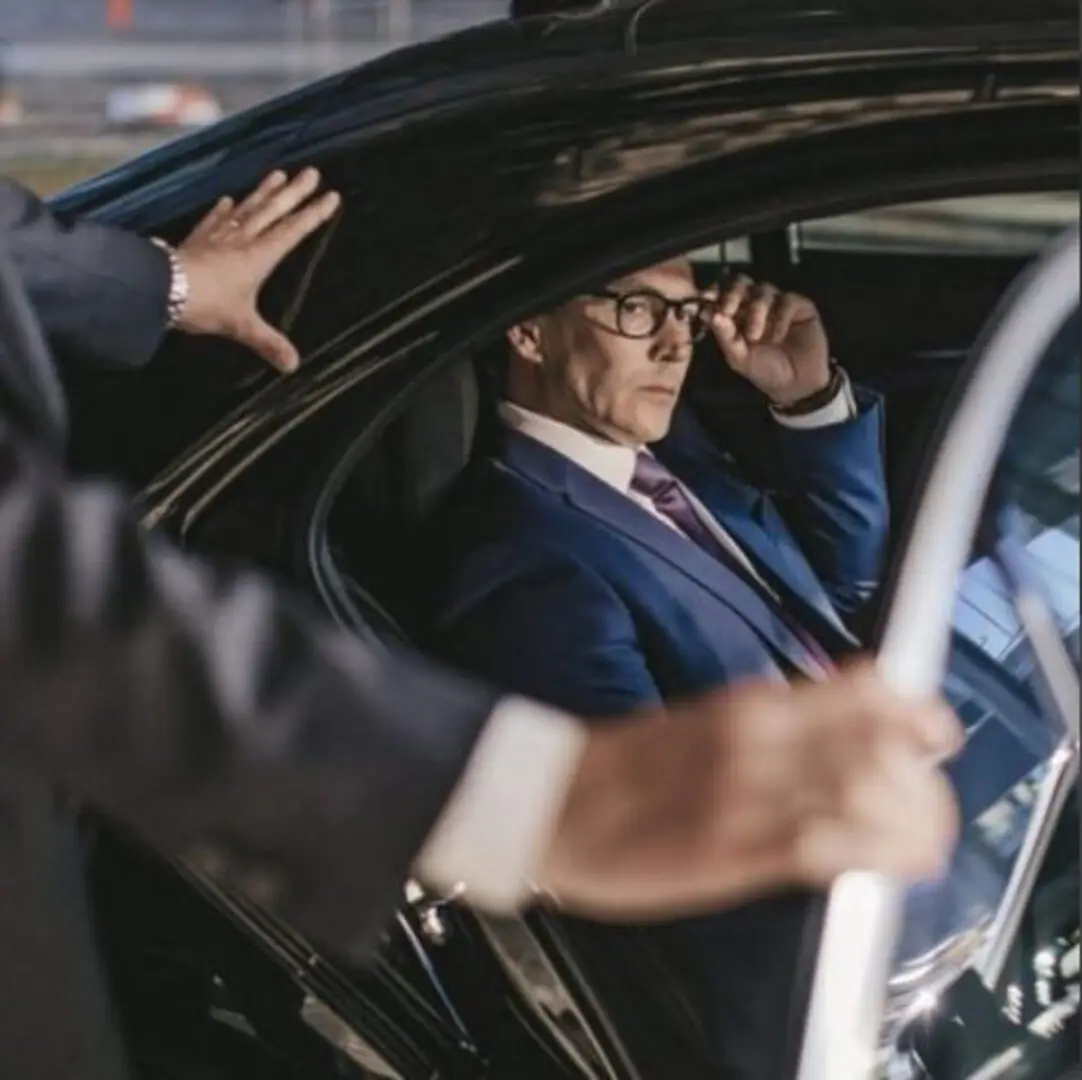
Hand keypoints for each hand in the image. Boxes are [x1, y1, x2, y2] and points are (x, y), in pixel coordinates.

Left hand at [174, 168, 340, 372]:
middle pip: (273, 210)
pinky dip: (223, 209)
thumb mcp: (241, 325)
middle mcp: (242, 240)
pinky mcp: (198, 239)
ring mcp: (219, 236)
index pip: (293, 231)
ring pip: (248, 208)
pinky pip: (215, 219)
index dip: (313, 214)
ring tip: (278, 174)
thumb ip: (268, 342)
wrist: (161, 287)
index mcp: (259, 257)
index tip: (331, 196)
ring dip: (264, 191)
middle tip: (311, 172)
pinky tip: (228, 200)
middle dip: (294, 192)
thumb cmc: (206, 303)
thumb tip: (293, 366)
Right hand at [537, 661, 961, 920]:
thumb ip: (776, 719)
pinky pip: (830, 851)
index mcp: (746, 705)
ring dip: (912, 816)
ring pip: (864, 797)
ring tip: (923, 832)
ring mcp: (749, 800)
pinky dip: (881, 853)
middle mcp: (756, 744)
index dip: (913, 713)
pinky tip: (903, 858)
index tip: (936, 730)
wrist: (554, 802)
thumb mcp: (706, 718)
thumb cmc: (628, 764)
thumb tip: (849, 711)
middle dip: (922, 776)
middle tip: (930, 795)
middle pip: (875, 746)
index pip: (858, 696)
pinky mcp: (737, 858)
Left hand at [707, 276, 830, 407]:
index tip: (706, 300)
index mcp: (737, 314)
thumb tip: (709, 314)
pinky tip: (777, 337)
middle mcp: (756, 304)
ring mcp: (779, 303)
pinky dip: (779, 318)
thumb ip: (724, 336)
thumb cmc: (764, 370)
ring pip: (763, 290)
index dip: (715, 293)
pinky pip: (787, 300)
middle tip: (728, 312)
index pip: (723, 293)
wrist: (796, 384)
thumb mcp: (739, 357)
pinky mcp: (801, 306)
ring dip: (756, 312)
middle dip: (732, 295)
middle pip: (741, 283)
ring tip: (755, 338)